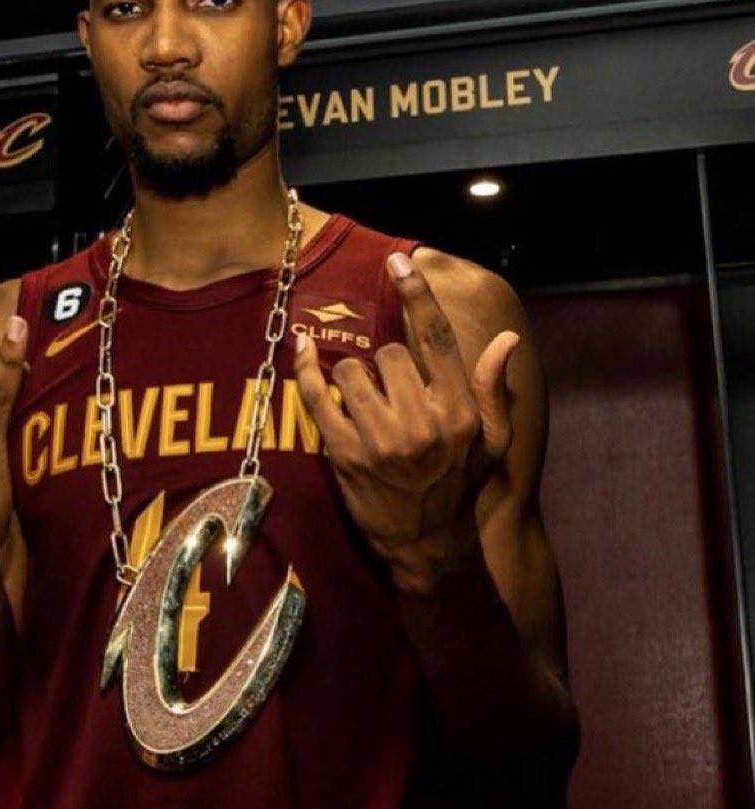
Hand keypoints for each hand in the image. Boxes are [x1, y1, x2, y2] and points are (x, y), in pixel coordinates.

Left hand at [293, 251, 518, 589]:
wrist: (425, 546)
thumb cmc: (459, 489)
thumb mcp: (491, 443)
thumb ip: (492, 390)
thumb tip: (506, 339)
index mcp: (458, 413)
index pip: (437, 340)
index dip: (418, 295)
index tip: (400, 261)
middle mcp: (420, 423)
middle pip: (390, 353)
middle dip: (388, 365)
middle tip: (393, 394)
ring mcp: (379, 440)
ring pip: (353, 370)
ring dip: (355, 377)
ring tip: (367, 403)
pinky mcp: (344, 455)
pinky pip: (317, 396)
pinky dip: (306, 370)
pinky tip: (302, 350)